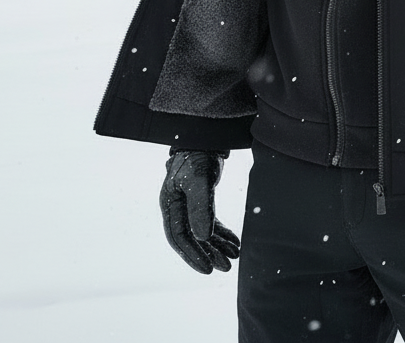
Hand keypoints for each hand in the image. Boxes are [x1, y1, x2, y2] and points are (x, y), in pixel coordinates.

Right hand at [159, 149, 240, 273]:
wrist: (206, 135)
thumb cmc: (198, 155)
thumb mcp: (199, 179)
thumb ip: (200, 207)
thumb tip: (202, 238)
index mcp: (169, 203)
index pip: (178, 236)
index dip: (192, 255)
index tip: (208, 269)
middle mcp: (176, 206)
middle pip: (190, 237)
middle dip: (208, 254)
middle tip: (226, 267)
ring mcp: (188, 203)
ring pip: (201, 232)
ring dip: (217, 246)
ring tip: (233, 258)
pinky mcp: (201, 199)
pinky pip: (209, 222)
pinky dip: (221, 233)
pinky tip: (234, 243)